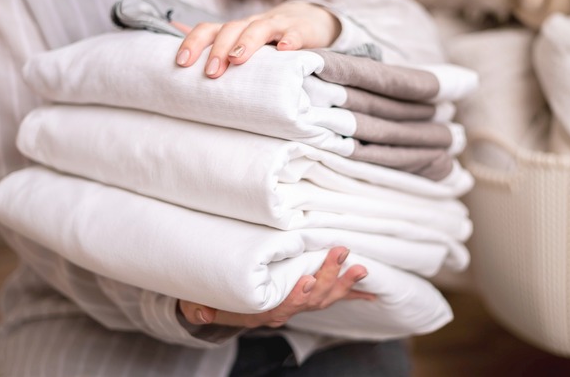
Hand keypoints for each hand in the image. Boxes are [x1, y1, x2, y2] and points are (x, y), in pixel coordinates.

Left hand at [173, 1, 340, 77]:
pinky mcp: (301, 31)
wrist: (310, 21)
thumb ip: (214, 39)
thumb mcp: (241, 39)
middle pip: (231, 29)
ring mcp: (278, 26)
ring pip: (260, 28)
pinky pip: (295, 33)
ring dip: (247, 42)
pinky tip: (284, 50)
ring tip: (237, 59)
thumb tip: (175, 30)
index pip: (209, 29)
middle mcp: (253, 24)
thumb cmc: (269, 38)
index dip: (194, 43)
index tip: (182, 63)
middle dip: (219, 49)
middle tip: (211, 72)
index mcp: (236, 30)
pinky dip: (289, 40)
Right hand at [178, 247, 374, 327]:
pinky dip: (352, 295)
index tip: (308, 282)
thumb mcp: (198, 303)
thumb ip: (198, 307)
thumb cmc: (213, 300)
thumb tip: (200, 311)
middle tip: (341, 254)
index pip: (283, 307)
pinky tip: (371, 293)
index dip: (296, 297)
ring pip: (325, 298)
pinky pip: (332, 298)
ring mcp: (299, 305)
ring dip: (344, 283)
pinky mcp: (308, 298)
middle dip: (328, 278)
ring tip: (360, 267)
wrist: (225, 308)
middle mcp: (285, 312)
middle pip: (311, 300)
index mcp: (262, 313)